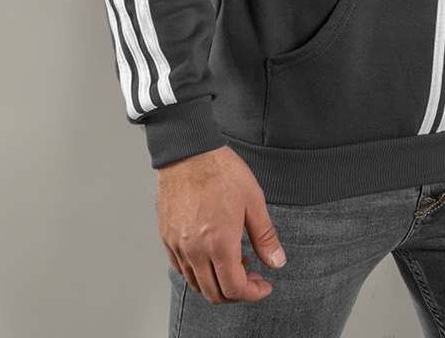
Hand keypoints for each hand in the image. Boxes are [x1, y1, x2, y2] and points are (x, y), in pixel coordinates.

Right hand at [157, 145, 285, 303]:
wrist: (188, 151)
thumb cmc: (222, 171)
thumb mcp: (253, 201)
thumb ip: (265, 236)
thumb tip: (277, 262)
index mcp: (219, 244)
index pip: (234, 289)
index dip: (253, 294)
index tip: (264, 285)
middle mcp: (195, 251)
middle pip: (214, 293)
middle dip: (238, 292)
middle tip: (254, 275)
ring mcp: (178, 245)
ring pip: (196, 284)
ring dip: (218, 282)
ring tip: (236, 261)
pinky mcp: (167, 237)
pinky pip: (181, 268)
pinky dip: (199, 272)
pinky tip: (212, 254)